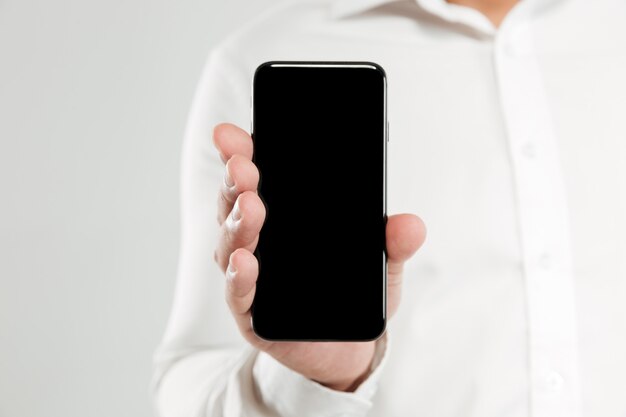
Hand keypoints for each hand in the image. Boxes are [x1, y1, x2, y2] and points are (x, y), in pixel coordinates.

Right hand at [212, 122, 426, 391]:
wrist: (347, 349)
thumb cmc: (352, 297)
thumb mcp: (382, 265)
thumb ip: (393, 244)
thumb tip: (410, 224)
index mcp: (284, 218)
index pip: (258, 177)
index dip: (244, 153)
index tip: (235, 133)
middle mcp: (259, 240)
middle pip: (238, 202)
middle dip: (237, 180)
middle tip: (243, 164)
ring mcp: (250, 274)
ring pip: (232, 242)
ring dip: (238, 222)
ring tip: (250, 204)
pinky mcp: (250, 311)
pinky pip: (238, 291)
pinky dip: (239, 276)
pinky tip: (244, 261)